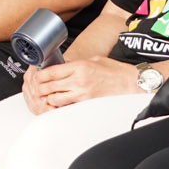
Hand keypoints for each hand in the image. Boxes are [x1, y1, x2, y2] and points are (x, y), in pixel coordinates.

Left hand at [27, 57, 146, 110]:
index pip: (51, 72)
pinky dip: (59, 107)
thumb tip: (62, 69)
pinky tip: (57, 106)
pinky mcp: (87, 105)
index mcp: (79, 67)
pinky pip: (67, 108)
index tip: (36, 76)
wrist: (132, 83)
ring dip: (47, 98)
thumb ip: (76, 65)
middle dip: (40, 88)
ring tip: (45, 97)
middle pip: (49, 86)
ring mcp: (82, 94)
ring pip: (55, 99)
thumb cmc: (115, 71)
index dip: (40, 75)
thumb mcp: (94, 60)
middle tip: (36, 88)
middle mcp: (79, 81)